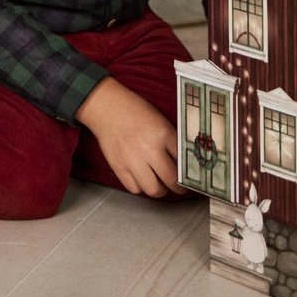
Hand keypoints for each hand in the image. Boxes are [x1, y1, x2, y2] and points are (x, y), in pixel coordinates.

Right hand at [75, 77, 186, 198]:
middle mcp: (149, 148)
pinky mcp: (118, 165)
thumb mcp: (160, 120)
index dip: (189, 172)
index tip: (189, 177)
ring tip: (159, 185)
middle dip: (178, 188)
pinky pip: (134, 188)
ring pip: (153, 189)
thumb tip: (183, 162)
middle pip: (171, 180)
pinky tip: (142, 179)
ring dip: (159, 190)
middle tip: (178, 188)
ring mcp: (133, 159)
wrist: (107, 106)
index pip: (184, 161)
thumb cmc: (133, 110)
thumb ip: (171, 140)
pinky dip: (140, 187)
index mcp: (163, 133)